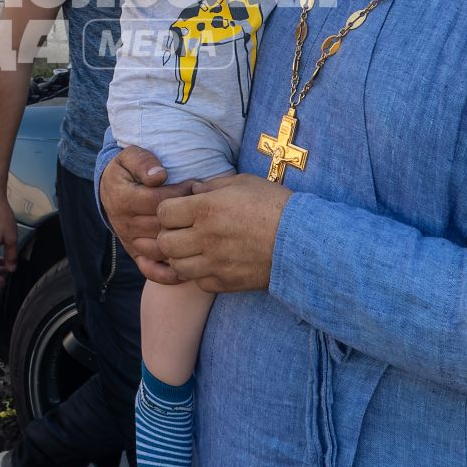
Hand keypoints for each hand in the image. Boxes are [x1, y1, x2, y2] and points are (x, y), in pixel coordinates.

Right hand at [98, 147, 193, 284]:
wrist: (111, 189)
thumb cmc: (127, 170)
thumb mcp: (130, 157)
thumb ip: (143, 161)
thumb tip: (158, 175)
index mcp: (122, 199)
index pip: (157, 202)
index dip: (180, 194)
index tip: (195, 185)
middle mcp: (124, 224)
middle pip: (161, 227)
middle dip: (186, 217)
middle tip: (204, 208)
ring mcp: (130, 241)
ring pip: (160, 250)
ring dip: (182, 244)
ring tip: (199, 230)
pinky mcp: (135, 254)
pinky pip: (150, 270)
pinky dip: (168, 274)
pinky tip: (188, 267)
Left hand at [156, 172, 290, 292]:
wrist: (303, 240)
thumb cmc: (275, 205)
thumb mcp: (244, 183)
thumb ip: (213, 186)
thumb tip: (193, 190)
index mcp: (206, 208)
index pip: (163, 213)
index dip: (169, 211)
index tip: (181, 210)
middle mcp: (205, 237)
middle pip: (165, 243)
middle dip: (170, 236)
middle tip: (184, 231)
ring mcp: (215, 263)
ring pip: (178, 267)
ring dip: (182, 258)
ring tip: (196, 250)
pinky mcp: (227, 282)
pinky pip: (199, 283)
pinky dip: (201, 275)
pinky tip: (213, 264)